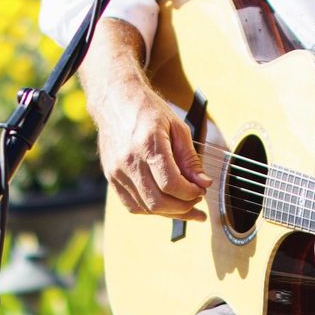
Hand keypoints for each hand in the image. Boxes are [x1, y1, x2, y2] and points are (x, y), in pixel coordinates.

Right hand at [82, 19, 211, 218]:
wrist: (116, 101)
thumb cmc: (149, 111)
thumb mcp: (178, 128)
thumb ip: (190, 159)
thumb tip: (203, 183)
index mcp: (148, 144)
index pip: (171, 184)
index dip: (190, 193)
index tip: (201, 190)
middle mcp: (129, 161)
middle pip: (157, 201)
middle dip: (182, 208)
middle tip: (197, 202)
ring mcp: (116, 171)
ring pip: (145, 208)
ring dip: (169, 213)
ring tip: (186, 208)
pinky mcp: (111, 177)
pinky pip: (132, 205)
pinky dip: (151, 210)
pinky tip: (166, 205)